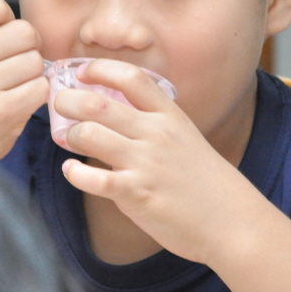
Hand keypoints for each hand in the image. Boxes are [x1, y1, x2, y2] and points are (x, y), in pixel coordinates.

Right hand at [0, 0, 49, 162]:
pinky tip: (14, 104)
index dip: (3, 21)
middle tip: (6, 66)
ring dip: (29, 75)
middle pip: (23, 31)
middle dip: (23, 48)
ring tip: (6, 87)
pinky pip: (40, 88)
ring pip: (34, 61)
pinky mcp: (0, 114)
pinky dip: (33, 96)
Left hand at [56, 59, 252, 264]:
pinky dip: (74, 172)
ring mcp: (145, 164)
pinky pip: (92, 178)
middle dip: (68, 100)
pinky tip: (72, 170)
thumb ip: (155, 122)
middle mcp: (156, 134)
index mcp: (170, 116)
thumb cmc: (206, 182)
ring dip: (69, 135)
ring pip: (89, 134)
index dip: (100, 68)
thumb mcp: (186, 138)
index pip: (131, 77)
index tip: (81, 72)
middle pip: (99, 103)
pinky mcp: (135, 195)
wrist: (232, 222)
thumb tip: (116, 111)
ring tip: (68, 140)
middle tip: (58, 104)